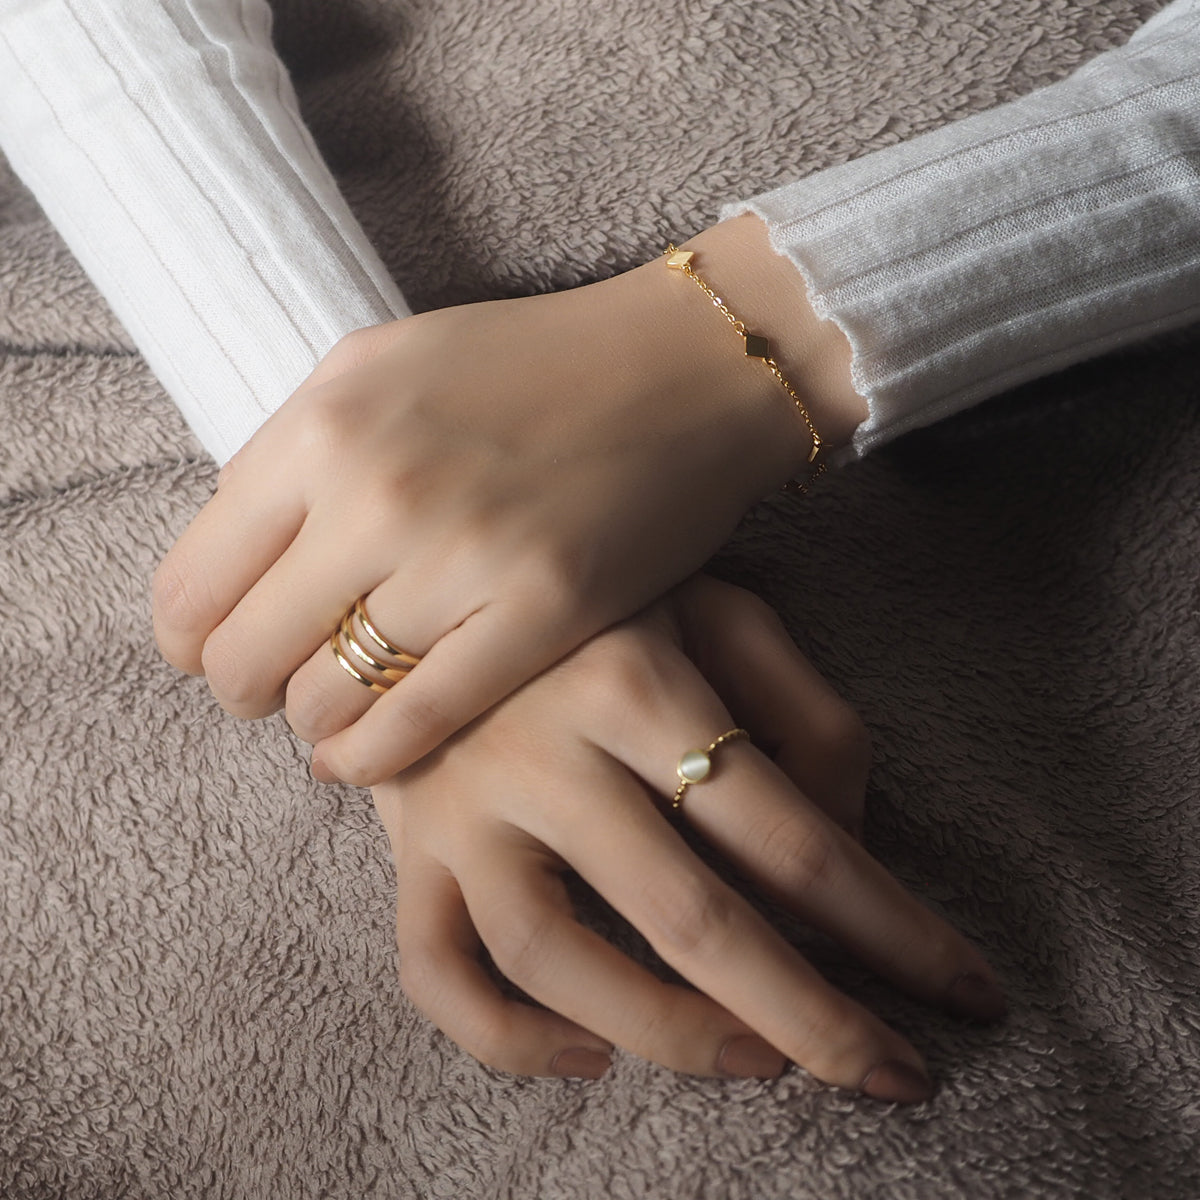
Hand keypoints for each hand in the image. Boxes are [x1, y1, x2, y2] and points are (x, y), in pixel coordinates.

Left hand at [152, 215, 864, 784]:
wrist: (682, 367)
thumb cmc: (529, 366)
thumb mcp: (381, 368)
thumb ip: (294, 457)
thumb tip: (234, 558)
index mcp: (324, 423)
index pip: (192, 579)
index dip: (191, 637)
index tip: (216, 650)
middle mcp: (380, 491)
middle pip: (244, 655)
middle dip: (244, 689)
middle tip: (274, 688)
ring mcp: (463, 556)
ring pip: (324, 701)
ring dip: (315, 722)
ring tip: (337, 710)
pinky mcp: (544, 613)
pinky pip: (416, 724)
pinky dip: (371, 758)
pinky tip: (363, 757)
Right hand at [370, 577, 1004, 1098]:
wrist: (445, 583)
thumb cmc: (604, 602)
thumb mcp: (722, 610)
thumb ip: (808, 711)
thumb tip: (850, 837)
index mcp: (639, 684)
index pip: (791, 835)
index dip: (893, 928)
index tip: (967, 993)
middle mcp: (547, 752)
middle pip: (692, 916)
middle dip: (812, 1018)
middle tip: (896, 1077)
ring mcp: (466, 808)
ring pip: (556, 958)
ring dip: (671, 1037)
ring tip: (760, 1063)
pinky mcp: (412, 847)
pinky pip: (435, 967)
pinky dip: (506, 1037)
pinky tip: (590, 1055)